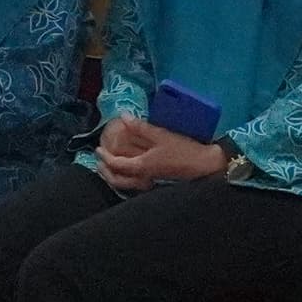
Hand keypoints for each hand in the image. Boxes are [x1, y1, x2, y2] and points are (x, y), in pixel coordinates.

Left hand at [96, 115, 225, 192]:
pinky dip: (125, 178)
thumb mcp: (161, 135)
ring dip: (113, 176)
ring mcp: (149, 182)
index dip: (104, 156)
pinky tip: (128, 169)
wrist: (204, 165)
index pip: (116, 164)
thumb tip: (123, 117)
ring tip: (109, 165)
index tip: (97, 149)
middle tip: (99, 161)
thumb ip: (141, 127)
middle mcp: (143, 177)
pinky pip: (134, 184)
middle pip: (117, 180)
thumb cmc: (183, 150)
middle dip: (105, 171)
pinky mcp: (156, 182)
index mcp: (142, 166)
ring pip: (125, 185)